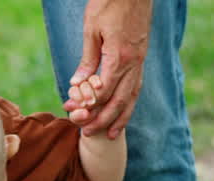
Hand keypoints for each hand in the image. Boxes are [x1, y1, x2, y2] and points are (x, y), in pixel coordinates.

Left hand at [61, 0, 152, 137]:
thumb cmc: (109, 3)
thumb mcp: (92, 30)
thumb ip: (88, 59)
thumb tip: (78, 84)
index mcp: (119, 57)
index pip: (103, 92)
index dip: (88, 106)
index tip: (73, 113)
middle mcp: (133, 63)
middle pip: (119, 100)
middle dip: (103, 120)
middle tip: (87, 134)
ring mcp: (140, 61)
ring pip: (132, 97)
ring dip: (120, 117)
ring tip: (109, 134)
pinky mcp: (141, 57)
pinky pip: (136, 86)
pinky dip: (129, 102)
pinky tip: (122, 110)